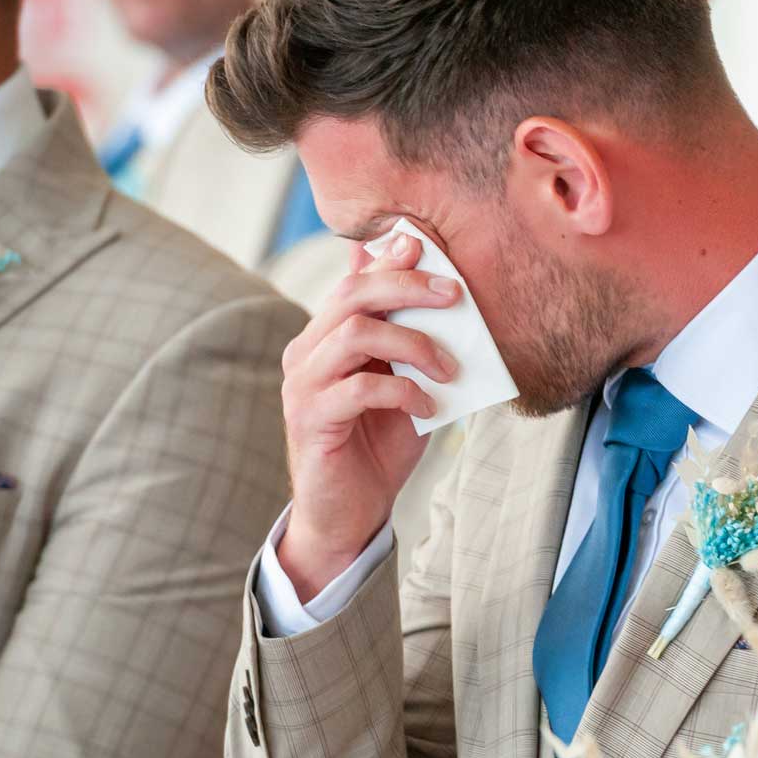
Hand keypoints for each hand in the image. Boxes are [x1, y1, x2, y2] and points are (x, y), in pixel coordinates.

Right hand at [279, 234, 459, 598]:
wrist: (350, 512)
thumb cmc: (380, 444)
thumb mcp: (403, 384)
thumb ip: (409, 342)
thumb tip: (436, 298)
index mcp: (325, 337)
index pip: (354, 281)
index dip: (390, 259)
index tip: (427, 246)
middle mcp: (306, 353)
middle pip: (351, 295)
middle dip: (407, 286)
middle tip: (454, 295)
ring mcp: (303, 386)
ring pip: (354, 334)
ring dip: (413, 343)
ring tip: (449, 367)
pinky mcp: (311, 420)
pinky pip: (360, 389)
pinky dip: (403, 391)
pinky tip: (428, 407)